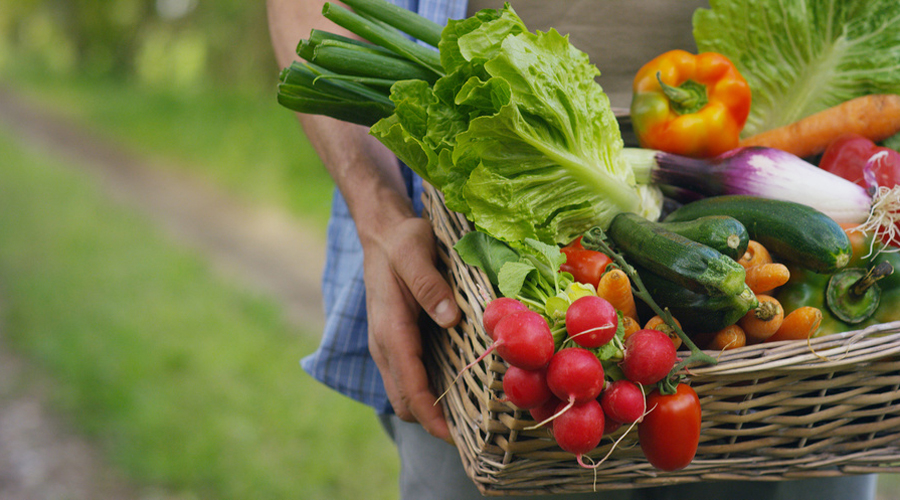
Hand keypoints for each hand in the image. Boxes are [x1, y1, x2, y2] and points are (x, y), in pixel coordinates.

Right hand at [363, 215, 459, 441]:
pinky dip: (428, 392)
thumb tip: (449, 319)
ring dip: (431, 410)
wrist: (382, 231)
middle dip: (433, 422)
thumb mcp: (415, 252)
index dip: (431, 417)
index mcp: (390, 329)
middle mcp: (384, 345)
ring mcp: (388, 345)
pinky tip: (458, 388)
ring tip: (470, 418)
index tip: (456, 437)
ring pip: (405, 393)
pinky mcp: (396, 342)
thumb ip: (428, 284)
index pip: (409, 387)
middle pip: (405, 401)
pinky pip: (409, 377)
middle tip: (474, 432)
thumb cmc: (402, 240)